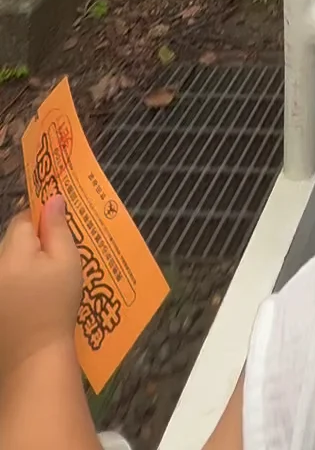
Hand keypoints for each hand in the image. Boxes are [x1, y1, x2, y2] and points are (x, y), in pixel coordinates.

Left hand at [0, 198, 82, 382]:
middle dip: (32, 243)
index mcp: (14, 250)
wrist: (34, 358)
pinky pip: (5, 280)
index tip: (58, 234)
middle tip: (55, 261)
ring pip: (8, 260)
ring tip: (44, 283)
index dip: (42, 221)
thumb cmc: (56, 306)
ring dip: (23, 263)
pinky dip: (16, 283)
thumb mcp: (67, 262)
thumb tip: (53, 198)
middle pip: (13, 239)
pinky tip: (30, 299)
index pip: (24, 218)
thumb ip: (58, 228)